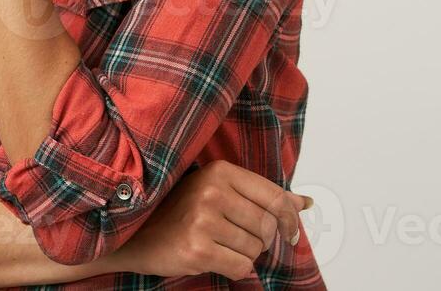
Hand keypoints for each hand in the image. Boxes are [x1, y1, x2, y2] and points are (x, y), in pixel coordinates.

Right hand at [110, 161, 312, 281]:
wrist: (135, 234)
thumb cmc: (180, 211)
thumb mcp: (220, 191)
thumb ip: (262, 196)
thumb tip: (305, 203)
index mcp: (220, 171)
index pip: (275, 196)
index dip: (290, 219)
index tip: (292, 233)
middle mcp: (212, 191)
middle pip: (267, 226)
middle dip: (260, 240)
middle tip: (236, 238)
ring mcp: (203, 220)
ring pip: (255, 249)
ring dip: (244, 254)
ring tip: (219, 245)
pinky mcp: (196, 249)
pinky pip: (240, 266)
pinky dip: (234, 269)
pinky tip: (214, 258)